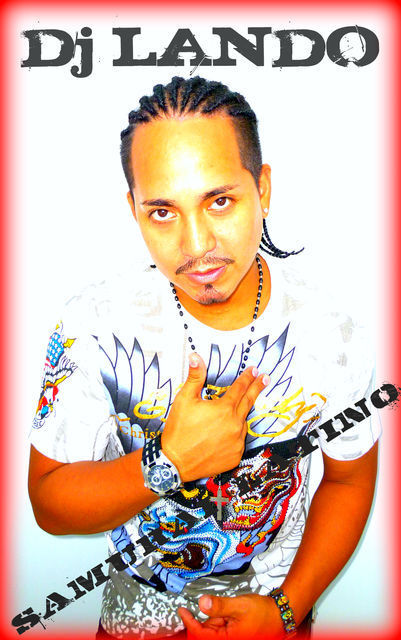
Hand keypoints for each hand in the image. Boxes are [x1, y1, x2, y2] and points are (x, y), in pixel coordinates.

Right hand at [161, 353, 269, 481]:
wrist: (175, 462)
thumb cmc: (179, 430)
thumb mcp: (184, 400)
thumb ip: (195, 377)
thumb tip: (196, 357)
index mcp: (224, 409)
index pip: (240, 388)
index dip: (247, 378)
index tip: (254, 370)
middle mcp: (234, 425)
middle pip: (248, 402)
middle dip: (256, 388)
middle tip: (265, 378)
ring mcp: (237, 442)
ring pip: (242, 423)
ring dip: (239, 416)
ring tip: (229, 414)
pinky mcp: (235, 456)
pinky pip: (238, 441)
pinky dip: (233, 435)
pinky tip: (222, 435)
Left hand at [178, 593, 285, 639]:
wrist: (279, 615)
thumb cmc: (264, 613)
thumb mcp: (239, 606)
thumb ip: (220, 605)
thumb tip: (202, 603)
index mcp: (228, 639)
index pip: (201, 634)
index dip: (190, 622)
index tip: (182, 611)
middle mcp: (229, 639)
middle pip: (205, 633)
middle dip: (199, 621)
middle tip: (192, 607)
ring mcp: (231, 636)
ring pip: (212, 629)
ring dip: (210, 619)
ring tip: (222, 607)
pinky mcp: (234, 633)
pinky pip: (220, 627)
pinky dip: (218, 618)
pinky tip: (224, 610)